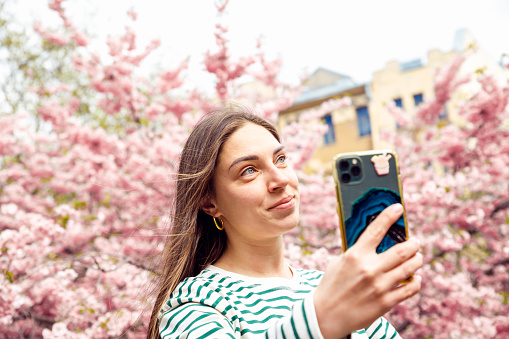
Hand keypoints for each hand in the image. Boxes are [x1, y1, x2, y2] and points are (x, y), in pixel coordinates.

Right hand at [313, 203, 422, 338]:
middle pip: (402, 250)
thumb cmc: (331, 286)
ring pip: (410, 268)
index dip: (389, 216)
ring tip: (416, 258)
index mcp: (355, 255)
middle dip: (413, 244)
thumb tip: (375, 242)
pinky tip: (414, 278)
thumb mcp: (339, 262)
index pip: (376, 230)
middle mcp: (369, 269)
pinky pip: (410, 289)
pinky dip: (416, 281)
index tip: (399, 207)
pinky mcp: (386, 302)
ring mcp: (379, 286)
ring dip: (417, 260)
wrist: (325, 315)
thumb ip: (357, 252)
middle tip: (415, 242)